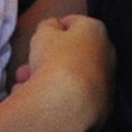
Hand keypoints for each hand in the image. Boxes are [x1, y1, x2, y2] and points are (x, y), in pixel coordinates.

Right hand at [14, 14, 113, 131]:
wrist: (69, 104)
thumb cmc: (56, 60)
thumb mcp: (44, 33)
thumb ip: (48, 26)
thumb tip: (54, 28)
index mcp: (97, 30)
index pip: (74, 23)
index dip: (53, 30)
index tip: (39, 40)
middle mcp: (107, 55)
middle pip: (72, 54)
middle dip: (47, 60)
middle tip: (27, 67)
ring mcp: (106, 83)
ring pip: (72, 78)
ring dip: (48, 80)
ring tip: (24, 85)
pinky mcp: (101, 108)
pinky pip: (75, 98)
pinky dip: (59, 98)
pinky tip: (39, 101)